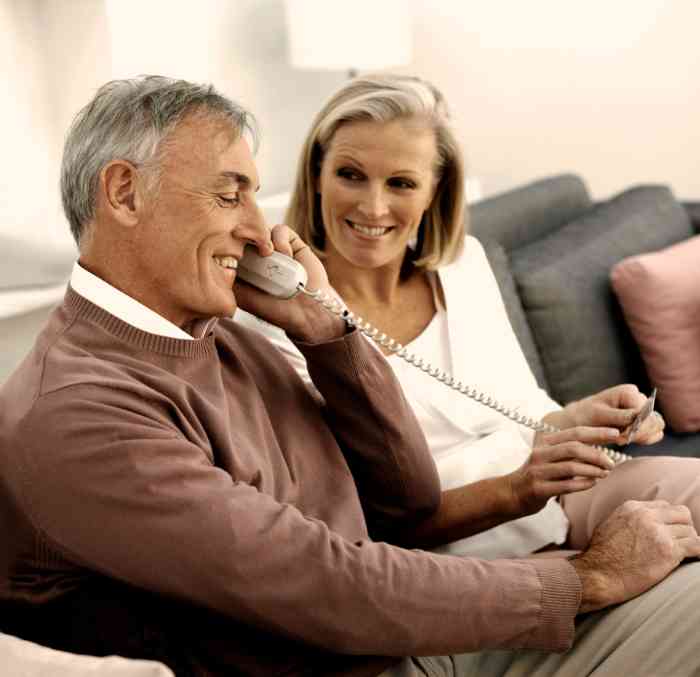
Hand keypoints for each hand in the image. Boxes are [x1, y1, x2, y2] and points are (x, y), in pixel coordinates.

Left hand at [234, 225, 345, 342]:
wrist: (308, 313)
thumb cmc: (276, 311)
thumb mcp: (245, 298)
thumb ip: (229, 282)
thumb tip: (209, 265)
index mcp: (244, 266)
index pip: (229, 245)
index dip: (225, 242)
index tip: (223, 244)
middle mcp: (258, 255)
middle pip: (244, 232)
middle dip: (242, 234)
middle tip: (239, 239)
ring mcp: (275, 248)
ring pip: (261, 228)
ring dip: (261, 237)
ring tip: (267, 255)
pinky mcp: (292, 243)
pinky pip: (281, 230)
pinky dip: (280, 240)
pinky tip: (285, 256)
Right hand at [507, 426, 617, 515]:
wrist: (511, 493)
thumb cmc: (538, 475)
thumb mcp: (550, 459)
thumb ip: (569, 453)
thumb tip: (600, 449)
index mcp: (544, 444)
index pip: (574, 433)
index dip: (596, 432)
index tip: (615, 433)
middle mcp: (540, 455)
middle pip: (574, 448)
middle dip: (597, 455)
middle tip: (611, 463)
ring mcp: (538, 472)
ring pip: (571, 467)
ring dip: (593, 471)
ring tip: (605, 474)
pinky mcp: (538, 489)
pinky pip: (566, 485)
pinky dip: (583, 484)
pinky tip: (593, 483)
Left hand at [544, 384, 664, 445]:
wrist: (579, 419)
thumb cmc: (586, 416)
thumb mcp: (599, 416)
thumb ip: (620, 417)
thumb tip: (639, 417)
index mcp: (628, 392)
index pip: (645, 414)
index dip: (636, 428)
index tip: (619, 437)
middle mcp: (638, 397)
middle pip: (655, 421)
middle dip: (639, 434)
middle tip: (619, 440)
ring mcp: (643, 408)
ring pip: (657, 427)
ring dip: (642, 437)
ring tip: (620, 438)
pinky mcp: (644, 419)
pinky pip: (655, 433)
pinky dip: (644, 438)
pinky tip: (626, 438)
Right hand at [570, 500, 699, 612]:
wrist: (598, 573)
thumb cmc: (600, 555)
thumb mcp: (610, 524)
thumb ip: (630, 519)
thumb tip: (643, 522)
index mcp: (632, 507)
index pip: (665, 506)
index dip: (670, 520)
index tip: (670, 532)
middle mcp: (647, 516)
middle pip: (682, 514)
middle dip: (684, 528)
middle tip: (681, 543)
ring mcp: (659, 532)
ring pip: (691, 531)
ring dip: (689, 543)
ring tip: (683, 555)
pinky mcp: (669, 551)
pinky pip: (698, 546)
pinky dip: (699, 552)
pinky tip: (695, 558)